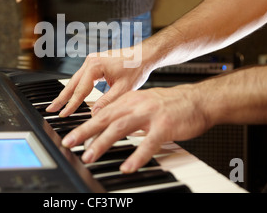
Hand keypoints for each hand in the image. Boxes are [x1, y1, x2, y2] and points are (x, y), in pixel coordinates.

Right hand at [47, 46, 151, 117]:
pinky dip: (76, 87)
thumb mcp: (123, 89)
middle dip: (61, 98)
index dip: (71, 105)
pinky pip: (82, 77)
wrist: (144, 55)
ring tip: (58, 105)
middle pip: (72, 83)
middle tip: (50, 109)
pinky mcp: (95, 63)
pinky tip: (72, 96)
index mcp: (95, 66)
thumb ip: (107, 102)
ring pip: (75, 80)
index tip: (63, 115)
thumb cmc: (136, 68)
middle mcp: (90, 61)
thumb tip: (94, 115)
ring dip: (67, 93)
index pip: (80, 90)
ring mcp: (91, 61)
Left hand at [61, 84, 211, 173]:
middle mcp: (136, 105)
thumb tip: (105, 125)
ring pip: (120, 128)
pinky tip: (127, 167)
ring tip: (90, 156)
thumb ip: (125, 113)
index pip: (101, 113)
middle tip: (69, 143)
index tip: (70, 136)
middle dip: (84, 131)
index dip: (84, 125)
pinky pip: (148, 143)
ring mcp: (149, 115)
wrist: (197, 100)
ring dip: (102, 143)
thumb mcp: (142, 103)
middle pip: (105, 118)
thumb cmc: (170, 104)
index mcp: (129, 100)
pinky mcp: (164, 126)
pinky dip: (136, 156)